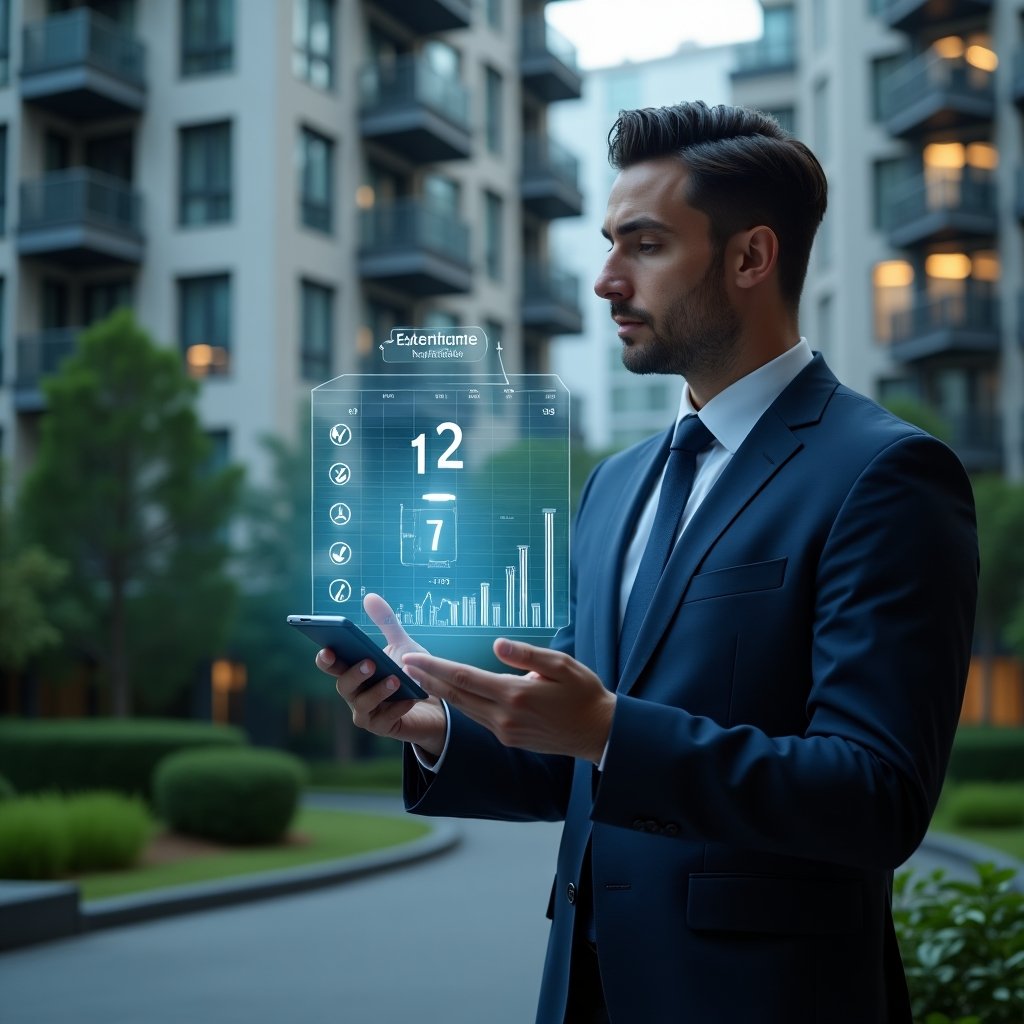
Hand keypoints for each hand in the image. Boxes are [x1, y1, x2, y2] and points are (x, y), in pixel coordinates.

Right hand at [315, 593, 447, 756]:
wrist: (434, 703)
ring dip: (378, 691)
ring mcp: (366, 712)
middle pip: (343, 685)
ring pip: (362, 704)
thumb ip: (386, 623)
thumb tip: (370, 596)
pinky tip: (409, 698)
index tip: (328, 648)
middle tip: (369, 662)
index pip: (331, 665)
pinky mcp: (383, 727)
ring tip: (395, 679)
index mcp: (353, 671)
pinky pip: (385, 720)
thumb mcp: (402, 645)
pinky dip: (397, 708)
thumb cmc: (412, 673)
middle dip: (354, 674)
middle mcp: (354, 693)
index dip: (326, 658)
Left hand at [402, 639, 614, 762]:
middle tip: (402, 663)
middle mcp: (504, 716)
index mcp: (514, 695)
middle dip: (427, 679)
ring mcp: (504, 730)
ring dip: (440, 692)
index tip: (412, 657)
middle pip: (455, 695)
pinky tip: (451, 691)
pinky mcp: (508, 737)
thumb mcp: (561, 665)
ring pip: (463, 708)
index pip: (464, 677)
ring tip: (419, 675)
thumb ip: (526, 655)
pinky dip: (459, 703)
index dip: (435, 667)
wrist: (597, 732)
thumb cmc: (583, 693)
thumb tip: (496, 644)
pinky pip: (477, 717)